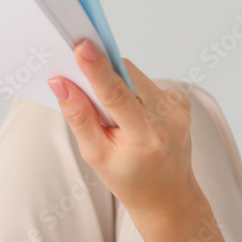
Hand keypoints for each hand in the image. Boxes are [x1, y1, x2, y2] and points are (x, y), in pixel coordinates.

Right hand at [48, 40, 197, 223]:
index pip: (116, 94)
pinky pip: (145, 82)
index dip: (97, 69)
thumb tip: (60, 83)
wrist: (168, 195)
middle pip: (124, 77)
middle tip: (81, 87)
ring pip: (134, 75)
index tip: (83, 47)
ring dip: (115, 85)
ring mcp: (178, 107)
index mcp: (145, 136)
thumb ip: (78, 116)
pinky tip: (130, 114)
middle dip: (99, 76)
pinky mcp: (181, 101)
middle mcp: (168, 117)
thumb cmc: (128, 178)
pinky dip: (130, 90)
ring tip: (112, 115)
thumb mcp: (94, 154)